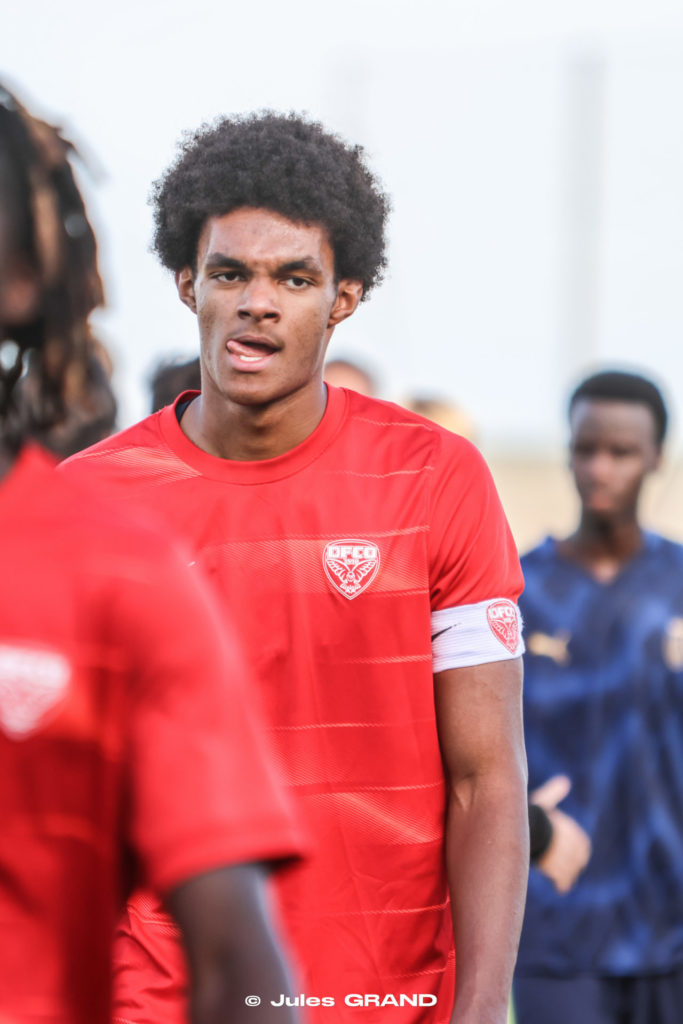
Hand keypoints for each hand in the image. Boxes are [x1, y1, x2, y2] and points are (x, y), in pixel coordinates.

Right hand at [530, 775, 590, 893]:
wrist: (515, 825)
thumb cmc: (529, 814)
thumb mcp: (543, 801)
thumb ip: (554, 793)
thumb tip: (565, 780)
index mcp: (567, 827)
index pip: (581, 842)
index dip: (579, 849)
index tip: (577, 855)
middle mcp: (566, 840)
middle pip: (577, 857)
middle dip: (574, 863)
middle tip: (569, 869)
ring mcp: (560, 854)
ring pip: (570, 868)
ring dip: (568, 874)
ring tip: (563, 879)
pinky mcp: (551, 867)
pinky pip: (562, 878)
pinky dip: (563, 883)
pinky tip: (561, 887)